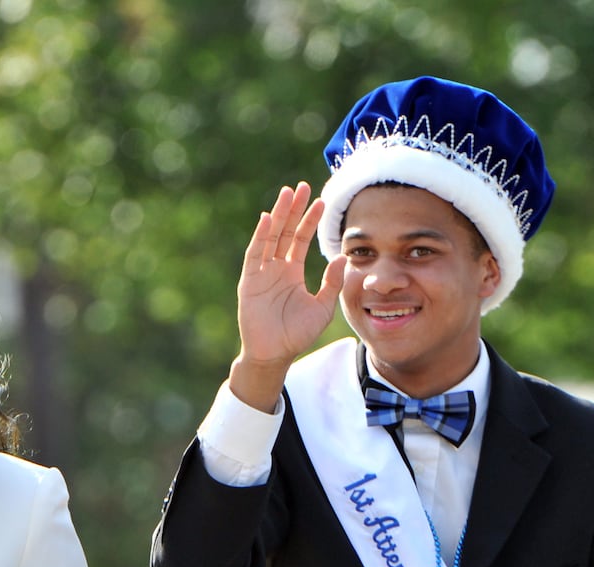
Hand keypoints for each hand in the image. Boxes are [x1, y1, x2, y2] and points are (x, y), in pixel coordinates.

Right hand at [230, 181, 347, 411]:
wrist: (274, 354)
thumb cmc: (297, 334)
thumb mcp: (322, 307)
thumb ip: (332, 283)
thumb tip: (343, 256)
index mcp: (292, 272)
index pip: (301, 239)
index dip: (310, 220)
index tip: (321, 201)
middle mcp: (276, 268)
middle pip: (285, 231)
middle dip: (293, 209)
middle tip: (301, 187)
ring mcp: (261, 272)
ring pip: (270, 237)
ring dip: (278, 215)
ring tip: (287, 193)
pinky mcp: (250, 281)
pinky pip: (255, 254)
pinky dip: (261, 236)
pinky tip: (268, 219)